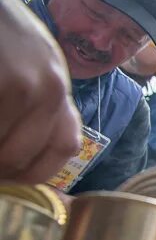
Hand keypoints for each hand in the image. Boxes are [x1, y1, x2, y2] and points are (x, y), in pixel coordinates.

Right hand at [0, 0, 80, 183]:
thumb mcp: (29, 63)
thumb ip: (34, 104)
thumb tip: (19, 154)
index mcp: (58, 86)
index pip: (65, 146)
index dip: (36, 171)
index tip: (12, 176)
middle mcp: (50, 88)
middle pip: (23, 157)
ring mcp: (23, 85)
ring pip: (1, 150)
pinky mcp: (2, 83)